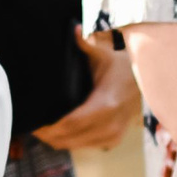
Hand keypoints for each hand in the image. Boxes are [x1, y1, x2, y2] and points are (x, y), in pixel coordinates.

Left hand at [32, 32, 140, 149]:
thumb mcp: (105, 55)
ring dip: (56, 139)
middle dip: (47, 134)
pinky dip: (69, 141)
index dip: (49, 126)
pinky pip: (83, 146)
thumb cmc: (122, 68)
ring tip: (40, 128)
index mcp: (105, 105)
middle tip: (30, 125)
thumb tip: (74, 29)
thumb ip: (86, 44)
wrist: (145, 84)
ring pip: (74, 145)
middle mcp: (109, 125)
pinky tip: (57, 132)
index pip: (70, 123)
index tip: (34, 122)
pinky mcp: (112, 141)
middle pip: (68, 138)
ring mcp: (112, 136)